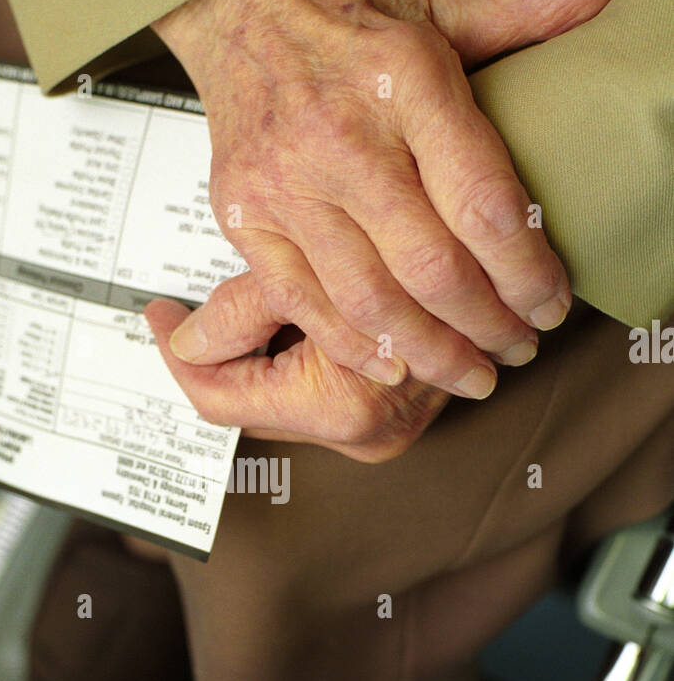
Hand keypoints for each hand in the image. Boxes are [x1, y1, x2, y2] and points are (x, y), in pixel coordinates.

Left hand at [145, 277, 448, 463]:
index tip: (155, 317)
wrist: (525, 266)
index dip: (179, 356)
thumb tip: (181, 336)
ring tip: (228, 308)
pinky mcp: (397, 407)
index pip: (223, 402)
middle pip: (251, 403)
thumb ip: (248, 305)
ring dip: (254, 352)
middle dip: (216, 356)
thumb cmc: (434, 248)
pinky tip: (282, 310)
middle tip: (182, 311)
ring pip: (282, 393)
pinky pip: (319, 382)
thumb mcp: (317, 268)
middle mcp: (368, 432)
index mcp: (343, 408)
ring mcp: (386, 425)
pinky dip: (295, 349)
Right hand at [149, 0, 619, 436]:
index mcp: (402, 81)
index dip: (526, 272)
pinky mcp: (244, 217)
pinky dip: (353, 347)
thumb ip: (520, 12)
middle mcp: (341, 140)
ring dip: (429, 354)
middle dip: (487, 325)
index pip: (483, 206)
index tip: (550, 301)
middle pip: (432, 270)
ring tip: (468, 373)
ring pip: (370, 301)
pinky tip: (394, 366)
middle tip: (519, 346)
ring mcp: (286, 186)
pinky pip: (303, 303)